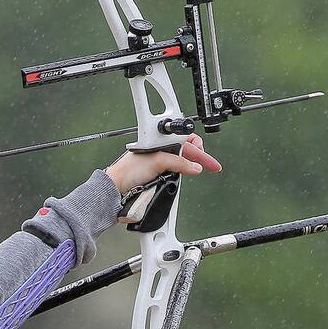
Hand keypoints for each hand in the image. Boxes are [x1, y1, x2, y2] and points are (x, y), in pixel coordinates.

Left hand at [104, 134, 221, 194]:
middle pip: (186, 152)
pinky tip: (185, 176)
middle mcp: (160, 151)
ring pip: (181, 164)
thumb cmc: (128, 170)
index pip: (185, 140)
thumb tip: (195, 166)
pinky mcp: (157, 176)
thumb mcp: (157, 161)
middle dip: (197, 157)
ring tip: (199, 168)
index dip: (198, 148)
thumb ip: (179, 162)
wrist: (116, 188)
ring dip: (189, 167)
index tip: (206, 160)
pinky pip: (174, 175)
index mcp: (160, 141)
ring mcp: (159, 164)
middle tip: (210, 166)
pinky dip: (180, 176)